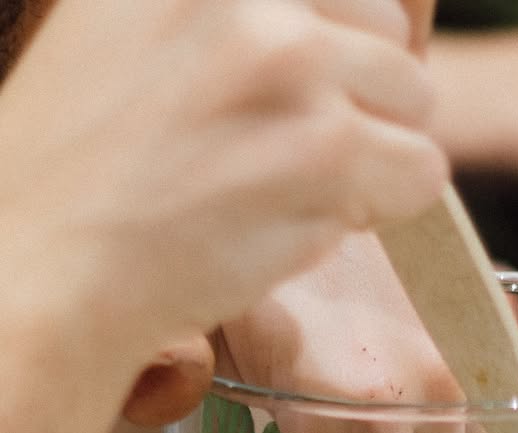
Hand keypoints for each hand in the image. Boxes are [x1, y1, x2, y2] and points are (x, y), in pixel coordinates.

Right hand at [0, 0, 447, 376]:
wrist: (43, 268)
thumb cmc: (76, 175)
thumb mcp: (125, 32)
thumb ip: (222, 19)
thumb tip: (318, 29)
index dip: (330, 43)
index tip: (293, 94)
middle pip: (385, 32)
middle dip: (358, 99)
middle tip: (288, 156)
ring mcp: (290, 64)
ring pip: (415, 103)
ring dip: (374, 157)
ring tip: (290, 192)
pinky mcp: (327, 150)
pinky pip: (421, 172)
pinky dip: (381, 208)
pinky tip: (302, 224)